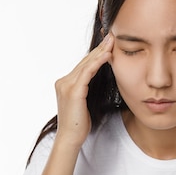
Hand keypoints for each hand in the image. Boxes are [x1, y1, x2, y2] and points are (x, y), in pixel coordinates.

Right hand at [53, 34, 113, 148]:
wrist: (71, 138)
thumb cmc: (79, 123)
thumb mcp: (84, 102)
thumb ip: (87, 89)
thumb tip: (98, 81)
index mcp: (65, 83)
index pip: (83, 65)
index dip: (96, 53)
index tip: (108, 44)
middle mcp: (63, 81)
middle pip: (84, 61)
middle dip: (99, 48)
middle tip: (112, 36)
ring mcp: (66, 85)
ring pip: (86, 64)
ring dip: (100, 52)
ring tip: (112, 42)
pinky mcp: (73, 91)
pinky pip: (87, 73)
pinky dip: (97, 63)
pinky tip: (107, 55)